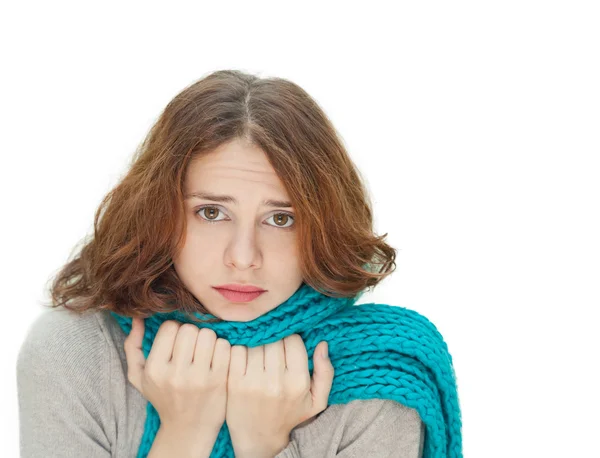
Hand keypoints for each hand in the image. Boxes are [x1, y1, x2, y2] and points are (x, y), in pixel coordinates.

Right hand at [124, 318, 230, 438]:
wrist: (188, 428)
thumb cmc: (163, 397)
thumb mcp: (139, 377)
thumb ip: (132, 346)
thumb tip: (137, 317)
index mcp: (155, 371)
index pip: (170, 328)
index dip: (174, 330)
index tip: (176, 342)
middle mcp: (176, 375)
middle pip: (190, 329)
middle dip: (191, 333)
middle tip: (192, 345)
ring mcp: (199, 378)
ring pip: (208, 335)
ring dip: (207, 339)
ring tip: (203, 351)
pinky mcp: (219, 381)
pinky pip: (224, 346)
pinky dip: (221, 348)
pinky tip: (215, 358)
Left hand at [225, 335, 333, 457]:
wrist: (259, 439)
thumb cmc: (290, 415)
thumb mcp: (316, 401)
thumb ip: (326, 372)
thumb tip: (322, 344)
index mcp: (297, 383)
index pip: (293, 340)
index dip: (290, 338)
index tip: (287, 344)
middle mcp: (275, 382)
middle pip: (273, 339)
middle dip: (273, 339)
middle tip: (272, 346)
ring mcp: (252, 382)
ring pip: (255, 343)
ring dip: (256, 342)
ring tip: (258, 351)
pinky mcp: (234, 383)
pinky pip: (236, 350)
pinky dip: (240, 348)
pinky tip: (245, 356)